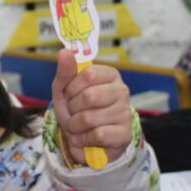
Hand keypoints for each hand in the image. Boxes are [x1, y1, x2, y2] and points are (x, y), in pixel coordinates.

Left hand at [51, 50, 131, 164]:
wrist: (82, 139)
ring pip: (90, 118)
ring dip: (75, 126)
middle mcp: (122, 91)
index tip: (70, 94)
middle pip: (89, 97)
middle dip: (72, 108)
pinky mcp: (125, 134)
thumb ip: (65, 71)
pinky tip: (84, 138)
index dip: (72, 87)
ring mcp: (125, 113)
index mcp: (109, 75)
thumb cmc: (75, 109)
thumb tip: (65, 51)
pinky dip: (83, 139)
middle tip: (74, 112)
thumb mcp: (64, 89)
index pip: (88, 74)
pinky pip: (98, 135)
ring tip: (78, 126)